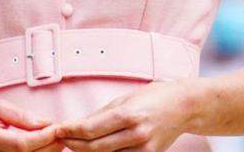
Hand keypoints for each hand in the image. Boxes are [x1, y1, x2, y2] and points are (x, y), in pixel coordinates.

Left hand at [55, 81, 193, 151]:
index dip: (71, 131)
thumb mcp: (125, 98)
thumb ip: (102, 114)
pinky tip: (95, 149)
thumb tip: (79, 124)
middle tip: (61, 138)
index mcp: (129, 115)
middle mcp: (137, 134)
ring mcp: (143, 149)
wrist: (184, 107)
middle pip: (95, 147)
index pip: (91, 129)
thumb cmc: (156, 97)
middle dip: (74, 144)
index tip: (58, 129)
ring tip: (74, 144)